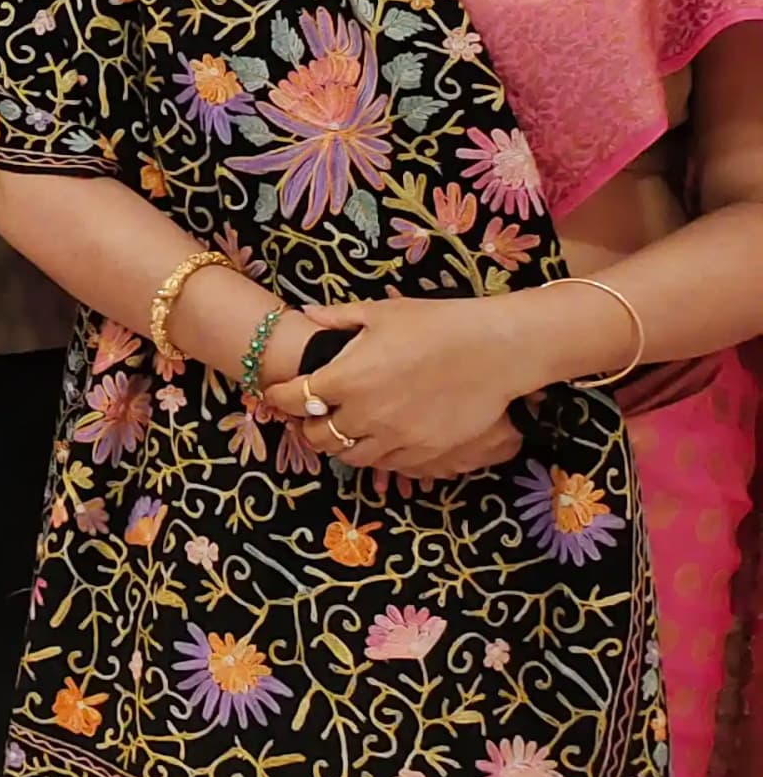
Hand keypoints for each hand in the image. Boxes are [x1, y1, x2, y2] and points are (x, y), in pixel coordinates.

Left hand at [258, 297, 544, 477]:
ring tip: (345, 427)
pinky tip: (380, 437)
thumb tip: (308, 313)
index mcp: (347, 378)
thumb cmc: (438, 323)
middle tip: (312, 415)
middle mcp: (365, 414)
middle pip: (318, 437)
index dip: (279, 396)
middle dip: (308, 426)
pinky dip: (376, 454)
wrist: (497, 349)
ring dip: (341, 443)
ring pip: (350, 456)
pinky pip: (388, 464)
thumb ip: (338, 318)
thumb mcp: (382, 312)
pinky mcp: (425, 451)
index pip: (293, 399)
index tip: (278, 393)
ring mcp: (396, 437)